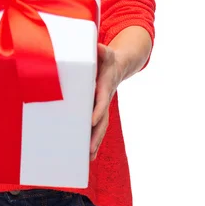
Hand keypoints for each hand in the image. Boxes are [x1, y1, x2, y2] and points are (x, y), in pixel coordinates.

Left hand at [90, 42, 122, 160]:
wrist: (118, 65)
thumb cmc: (107, 59)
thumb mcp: (106, 53)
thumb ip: (102, 51)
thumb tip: (99, 48)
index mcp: (105, 86)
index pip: (102, 100)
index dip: (98, 110)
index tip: (92, 120)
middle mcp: (105, 99)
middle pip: (102, 120)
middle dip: (96, 135)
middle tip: (89, 149)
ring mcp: (102, 106)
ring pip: (100, 127)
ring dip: (94, 142)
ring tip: (87, 158)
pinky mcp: (98, 109)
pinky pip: (96, 126)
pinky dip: (92, 140)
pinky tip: (86, 154)